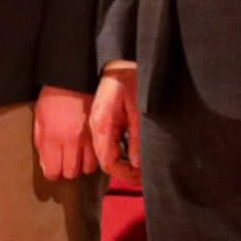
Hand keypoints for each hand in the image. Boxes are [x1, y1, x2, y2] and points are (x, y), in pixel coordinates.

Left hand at [35, 85, 96, 181]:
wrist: (74, 80)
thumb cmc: (53, 97)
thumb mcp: (39, 119)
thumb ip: (41, 144)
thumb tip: (46, 165)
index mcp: (52, 137)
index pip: (53, 171)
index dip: (52, 173)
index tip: (53, 170)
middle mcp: (71, 141)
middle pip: (71, 173)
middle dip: (66, 170)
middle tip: (64, 163)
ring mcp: (87, 138)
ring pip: (87, 168)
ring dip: (81, 165)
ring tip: (77, 157)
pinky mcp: (100, 134)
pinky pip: (99, 156)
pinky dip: (94, 157)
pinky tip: (88, 151)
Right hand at [89, 62, 141, 186]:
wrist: (121, 63)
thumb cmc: (130, 81)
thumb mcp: (139, 111)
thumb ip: (137, 139)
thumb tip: (138, 164)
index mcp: (102, 125)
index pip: (108, 162)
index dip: (126, 174)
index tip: (142, 176)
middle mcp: (96, 128)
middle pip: (106, 161)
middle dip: (126, 171)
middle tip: (145, 174)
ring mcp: (97, 125)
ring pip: (106, 155)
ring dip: (123, 163)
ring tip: (141, 165)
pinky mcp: (102, 122)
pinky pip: (108, 144)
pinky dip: (120, 153)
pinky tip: (133, 152)